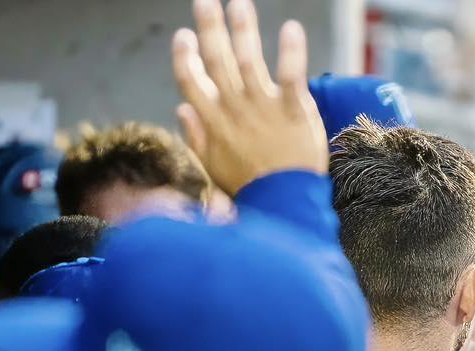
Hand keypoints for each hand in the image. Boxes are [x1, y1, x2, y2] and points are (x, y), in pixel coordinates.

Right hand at [170, 0, 327, 195]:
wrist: (284, 205)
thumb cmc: (249, 187)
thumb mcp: (211, 166)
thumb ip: (195, 136)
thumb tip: (180, 108)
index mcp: (212, 121)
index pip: (190, 81)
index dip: (184, 57)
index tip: (184, 35)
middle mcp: (234, 109)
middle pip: (217, 60)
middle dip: (210, 28)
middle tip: (205, 0)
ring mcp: (263, 109)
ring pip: (249, 60)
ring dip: (243, 28)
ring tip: (239, 2)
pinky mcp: (293, 111)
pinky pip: (291, 76)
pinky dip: (291, 52)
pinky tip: (291, 27)